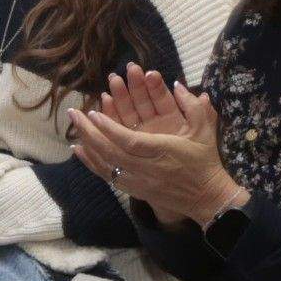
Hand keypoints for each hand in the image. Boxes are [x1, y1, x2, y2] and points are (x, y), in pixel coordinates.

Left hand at [70, 72, 243, 227]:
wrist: (207, 197)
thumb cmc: (205, 160)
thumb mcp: (204, 130)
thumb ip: (193, 106)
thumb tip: (176, 83)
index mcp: (163, 151)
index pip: (130, 141)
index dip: (109, 127)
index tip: (93, 113)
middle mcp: (148, 169)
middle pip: (111, 152)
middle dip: (89, 132)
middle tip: (74, 113)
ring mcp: (140, 182)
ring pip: (106, 165)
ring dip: (88, 146)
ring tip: (73, 128)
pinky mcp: (136, 191)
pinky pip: (108, 177)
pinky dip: (92, 163)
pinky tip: (80, 150)